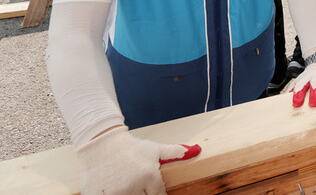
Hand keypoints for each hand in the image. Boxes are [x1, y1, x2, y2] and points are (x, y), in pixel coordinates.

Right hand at [76, 126, 199, 194]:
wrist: (101, 143)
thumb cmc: (130, 147)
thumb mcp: (154, 149)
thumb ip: (175, 152)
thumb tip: (197, 149)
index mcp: (149, 176)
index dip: (158, 193)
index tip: (154, 191)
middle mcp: (133, 187)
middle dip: (143, 193)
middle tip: (140, 185)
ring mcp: (115, 193)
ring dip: (130, 193)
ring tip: (128, 185)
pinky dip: (114, 194)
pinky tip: (115, 188)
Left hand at [291, 61, 315, 107]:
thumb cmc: (309, 78)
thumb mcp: (300, 82)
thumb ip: (294, 92)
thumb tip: (282, 104)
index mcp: (306, 79)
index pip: (301, 86)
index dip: (298, 94)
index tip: (297, 104)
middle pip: (315, 84)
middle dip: (314, 93)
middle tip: (313, 104)